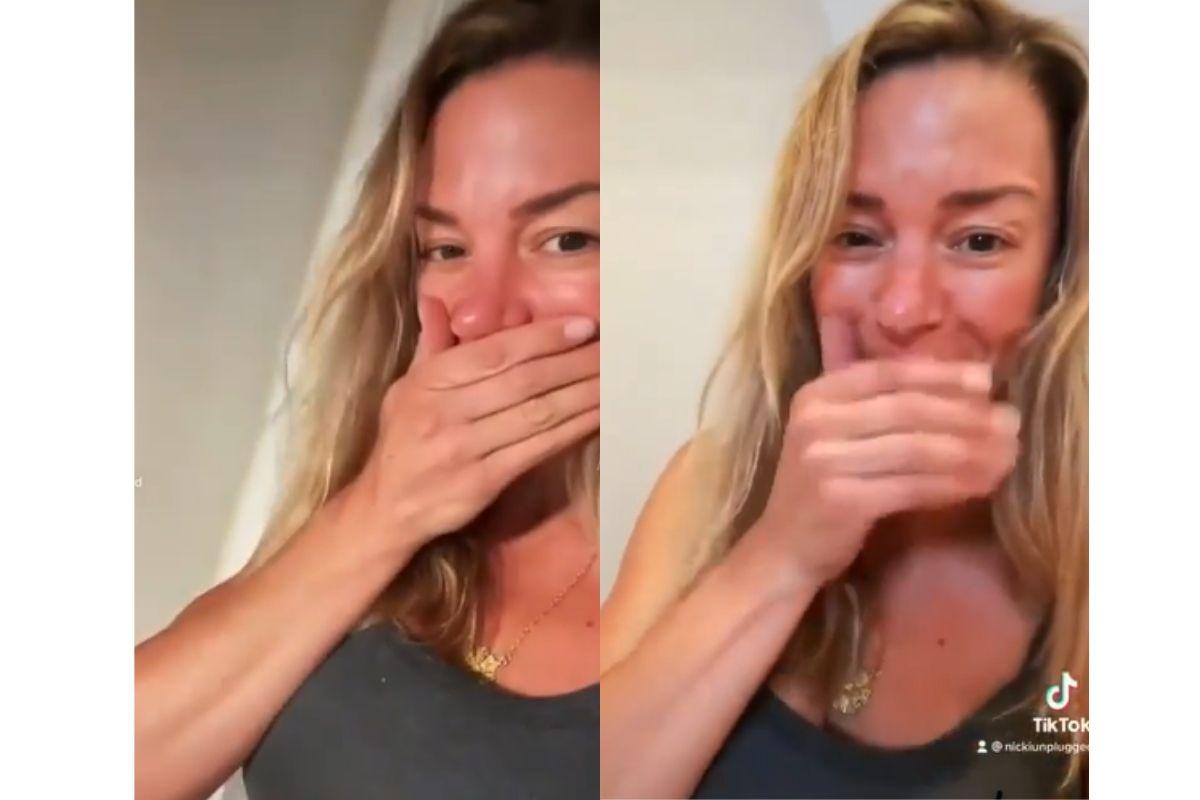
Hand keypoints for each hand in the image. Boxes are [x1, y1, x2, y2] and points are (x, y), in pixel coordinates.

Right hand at [347, 297, 599, 551]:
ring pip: (536, 414)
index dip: (543, 337)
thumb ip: (431, 345)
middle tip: (612, 349)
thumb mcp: (406, 387)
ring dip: (581, 394)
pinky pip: (536, 449)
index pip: (496, 351)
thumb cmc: (402, 441)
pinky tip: (597, 417)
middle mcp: (445, 411)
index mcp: (430, 380)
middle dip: (573, 362)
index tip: (583, 326)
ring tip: (614, 378)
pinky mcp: (482, 482)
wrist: (385, 508)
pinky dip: (571, 431)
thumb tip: (435, 300)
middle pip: (523, 380)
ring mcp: (464, 448)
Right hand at [751, 317, 1020, 586]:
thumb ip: (880, 409)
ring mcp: (824, 461)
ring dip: (970, 451)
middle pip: (907, 408)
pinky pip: (912, 487)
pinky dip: (953, 485)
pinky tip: (982, 484)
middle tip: (1012, 422)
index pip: (888, 373)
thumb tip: (967, 390)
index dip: (941, 375)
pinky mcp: (841, 501)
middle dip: (966, 414)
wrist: (784, 549)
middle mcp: (816, 421)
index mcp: (816, 395)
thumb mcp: (839, 435)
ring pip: (916, 449)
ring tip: (1008, 455)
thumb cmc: (823, 488)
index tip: (987, 381)